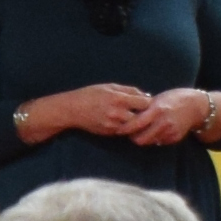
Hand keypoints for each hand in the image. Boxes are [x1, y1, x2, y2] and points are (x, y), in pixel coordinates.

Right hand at [18, 83, 155, 144]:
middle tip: (146, 113)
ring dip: (136, 123)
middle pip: (142, 117)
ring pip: (134, 127)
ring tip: (136, 118)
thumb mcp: (109, 87)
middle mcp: (117, 113)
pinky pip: (124, 131)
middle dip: (145, 115)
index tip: (147, 102)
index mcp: (119, 98)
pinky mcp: (109, 133)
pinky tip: (124, 123)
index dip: (149, 103)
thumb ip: (129, 90)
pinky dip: (127, 128)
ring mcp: (113, 125)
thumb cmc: (91, 94)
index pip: (145, 103)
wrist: (72, 110)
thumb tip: (146, 95)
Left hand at [131, 87, 220, 148]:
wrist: (196, 106)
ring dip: (143, 138)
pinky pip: (158, 142)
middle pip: (140, 139)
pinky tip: (155, 130)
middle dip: (132, 137)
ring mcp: (170, 132)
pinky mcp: (174, 138)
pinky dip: (154, 138)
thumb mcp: (157, 99)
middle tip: (128, 132)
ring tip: (141, 131)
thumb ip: (144, 108)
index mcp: (157, 110)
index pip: (136, 123)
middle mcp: (163, 123)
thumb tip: (126, 113)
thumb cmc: (174, 99)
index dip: (125, 128)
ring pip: (149, 142)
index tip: (118, 128)